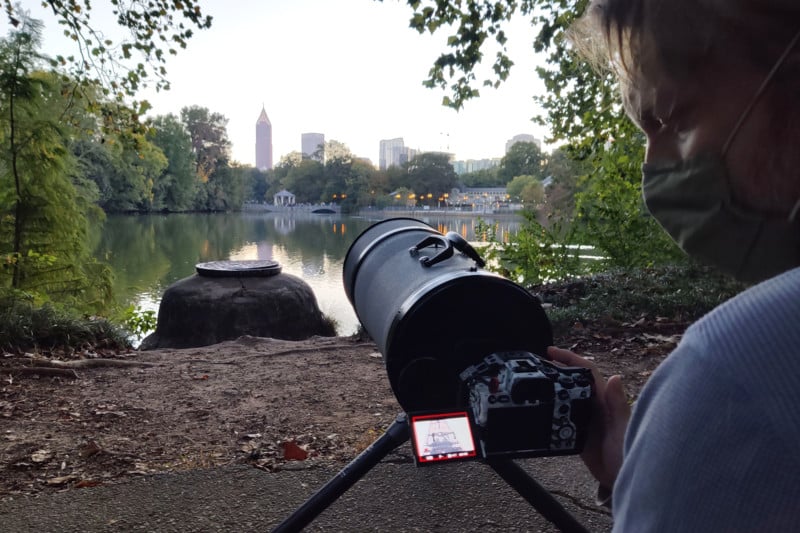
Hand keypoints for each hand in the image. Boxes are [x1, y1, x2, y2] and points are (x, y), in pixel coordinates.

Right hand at [547, 346, 630, 488]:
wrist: (625, 481)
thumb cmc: (629, 454)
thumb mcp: (623, 429)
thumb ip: (618, 406)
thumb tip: (615, 377)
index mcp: (604, 400)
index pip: (586, 372)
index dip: (570, 359)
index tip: (551, 351)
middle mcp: (594, 407)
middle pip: (572, 381)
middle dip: (556, 370)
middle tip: (534, 365)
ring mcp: (585, 421)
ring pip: (565, 398)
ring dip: (551, 388)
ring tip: (532, 382)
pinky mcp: (578, 436)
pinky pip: (561, 419)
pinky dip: (551, 411)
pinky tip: (538, 409)